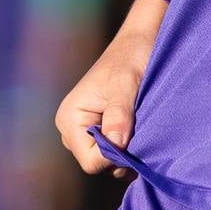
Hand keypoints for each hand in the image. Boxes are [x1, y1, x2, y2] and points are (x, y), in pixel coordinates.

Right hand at [56, 0, 164, 176]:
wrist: (140, 43)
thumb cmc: (130, 58)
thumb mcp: (126, 85)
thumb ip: (119, 114)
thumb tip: (115, 144)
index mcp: (69, 119)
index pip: (90, 161)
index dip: (115, 156)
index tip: (135, 136)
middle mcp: (72, 130)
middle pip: (98, 165)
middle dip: (122, 154)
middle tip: (140, 128)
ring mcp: (86, 133)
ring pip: (108, 163)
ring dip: (128, 151)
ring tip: (140, 125)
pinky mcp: (101, 133)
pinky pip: (114, 156)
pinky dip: (130, 149)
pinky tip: (140, 128)